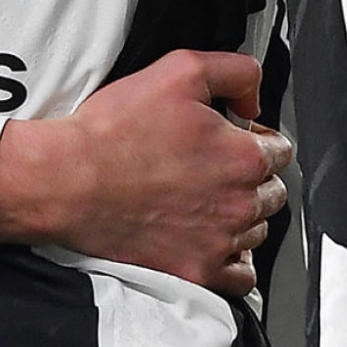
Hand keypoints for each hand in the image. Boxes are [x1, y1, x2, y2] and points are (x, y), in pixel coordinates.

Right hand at [0, 49, 290, 295]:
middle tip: (213, 167)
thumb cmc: (115, 130)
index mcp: (243, 156)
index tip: (232, 138)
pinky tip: (215, 240)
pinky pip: (241, 277)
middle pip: (272, 191)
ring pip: (257, 229)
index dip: (256, 138)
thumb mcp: (181, 69)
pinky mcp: (195, 271)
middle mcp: (239, 203)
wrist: (67, 180)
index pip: (280, 149)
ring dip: (242, 214)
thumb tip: (254, 99)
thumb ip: (236, 73)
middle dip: (251, 176)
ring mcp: (219, 242)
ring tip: (204, 199)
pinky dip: (235, 260)